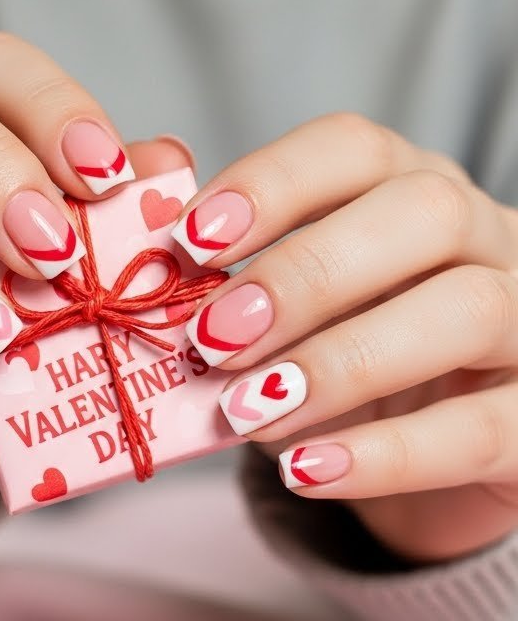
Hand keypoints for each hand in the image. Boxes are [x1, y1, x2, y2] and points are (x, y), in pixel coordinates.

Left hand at [176, 113, 517, 563]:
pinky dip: (385, 455)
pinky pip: (480, 431)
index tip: (190, 238)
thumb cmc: (348, 369)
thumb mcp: (290, 315)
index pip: (358, 150)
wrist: (436, 466)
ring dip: (343, 360)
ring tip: (249, 411)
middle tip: (213, 337)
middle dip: (308, 272)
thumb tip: (137, 213)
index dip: (274, 183)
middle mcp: (487, 241)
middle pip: (424, 214)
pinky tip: (305, 470)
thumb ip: (224, 271)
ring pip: (465, 311)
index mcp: (414, 194)